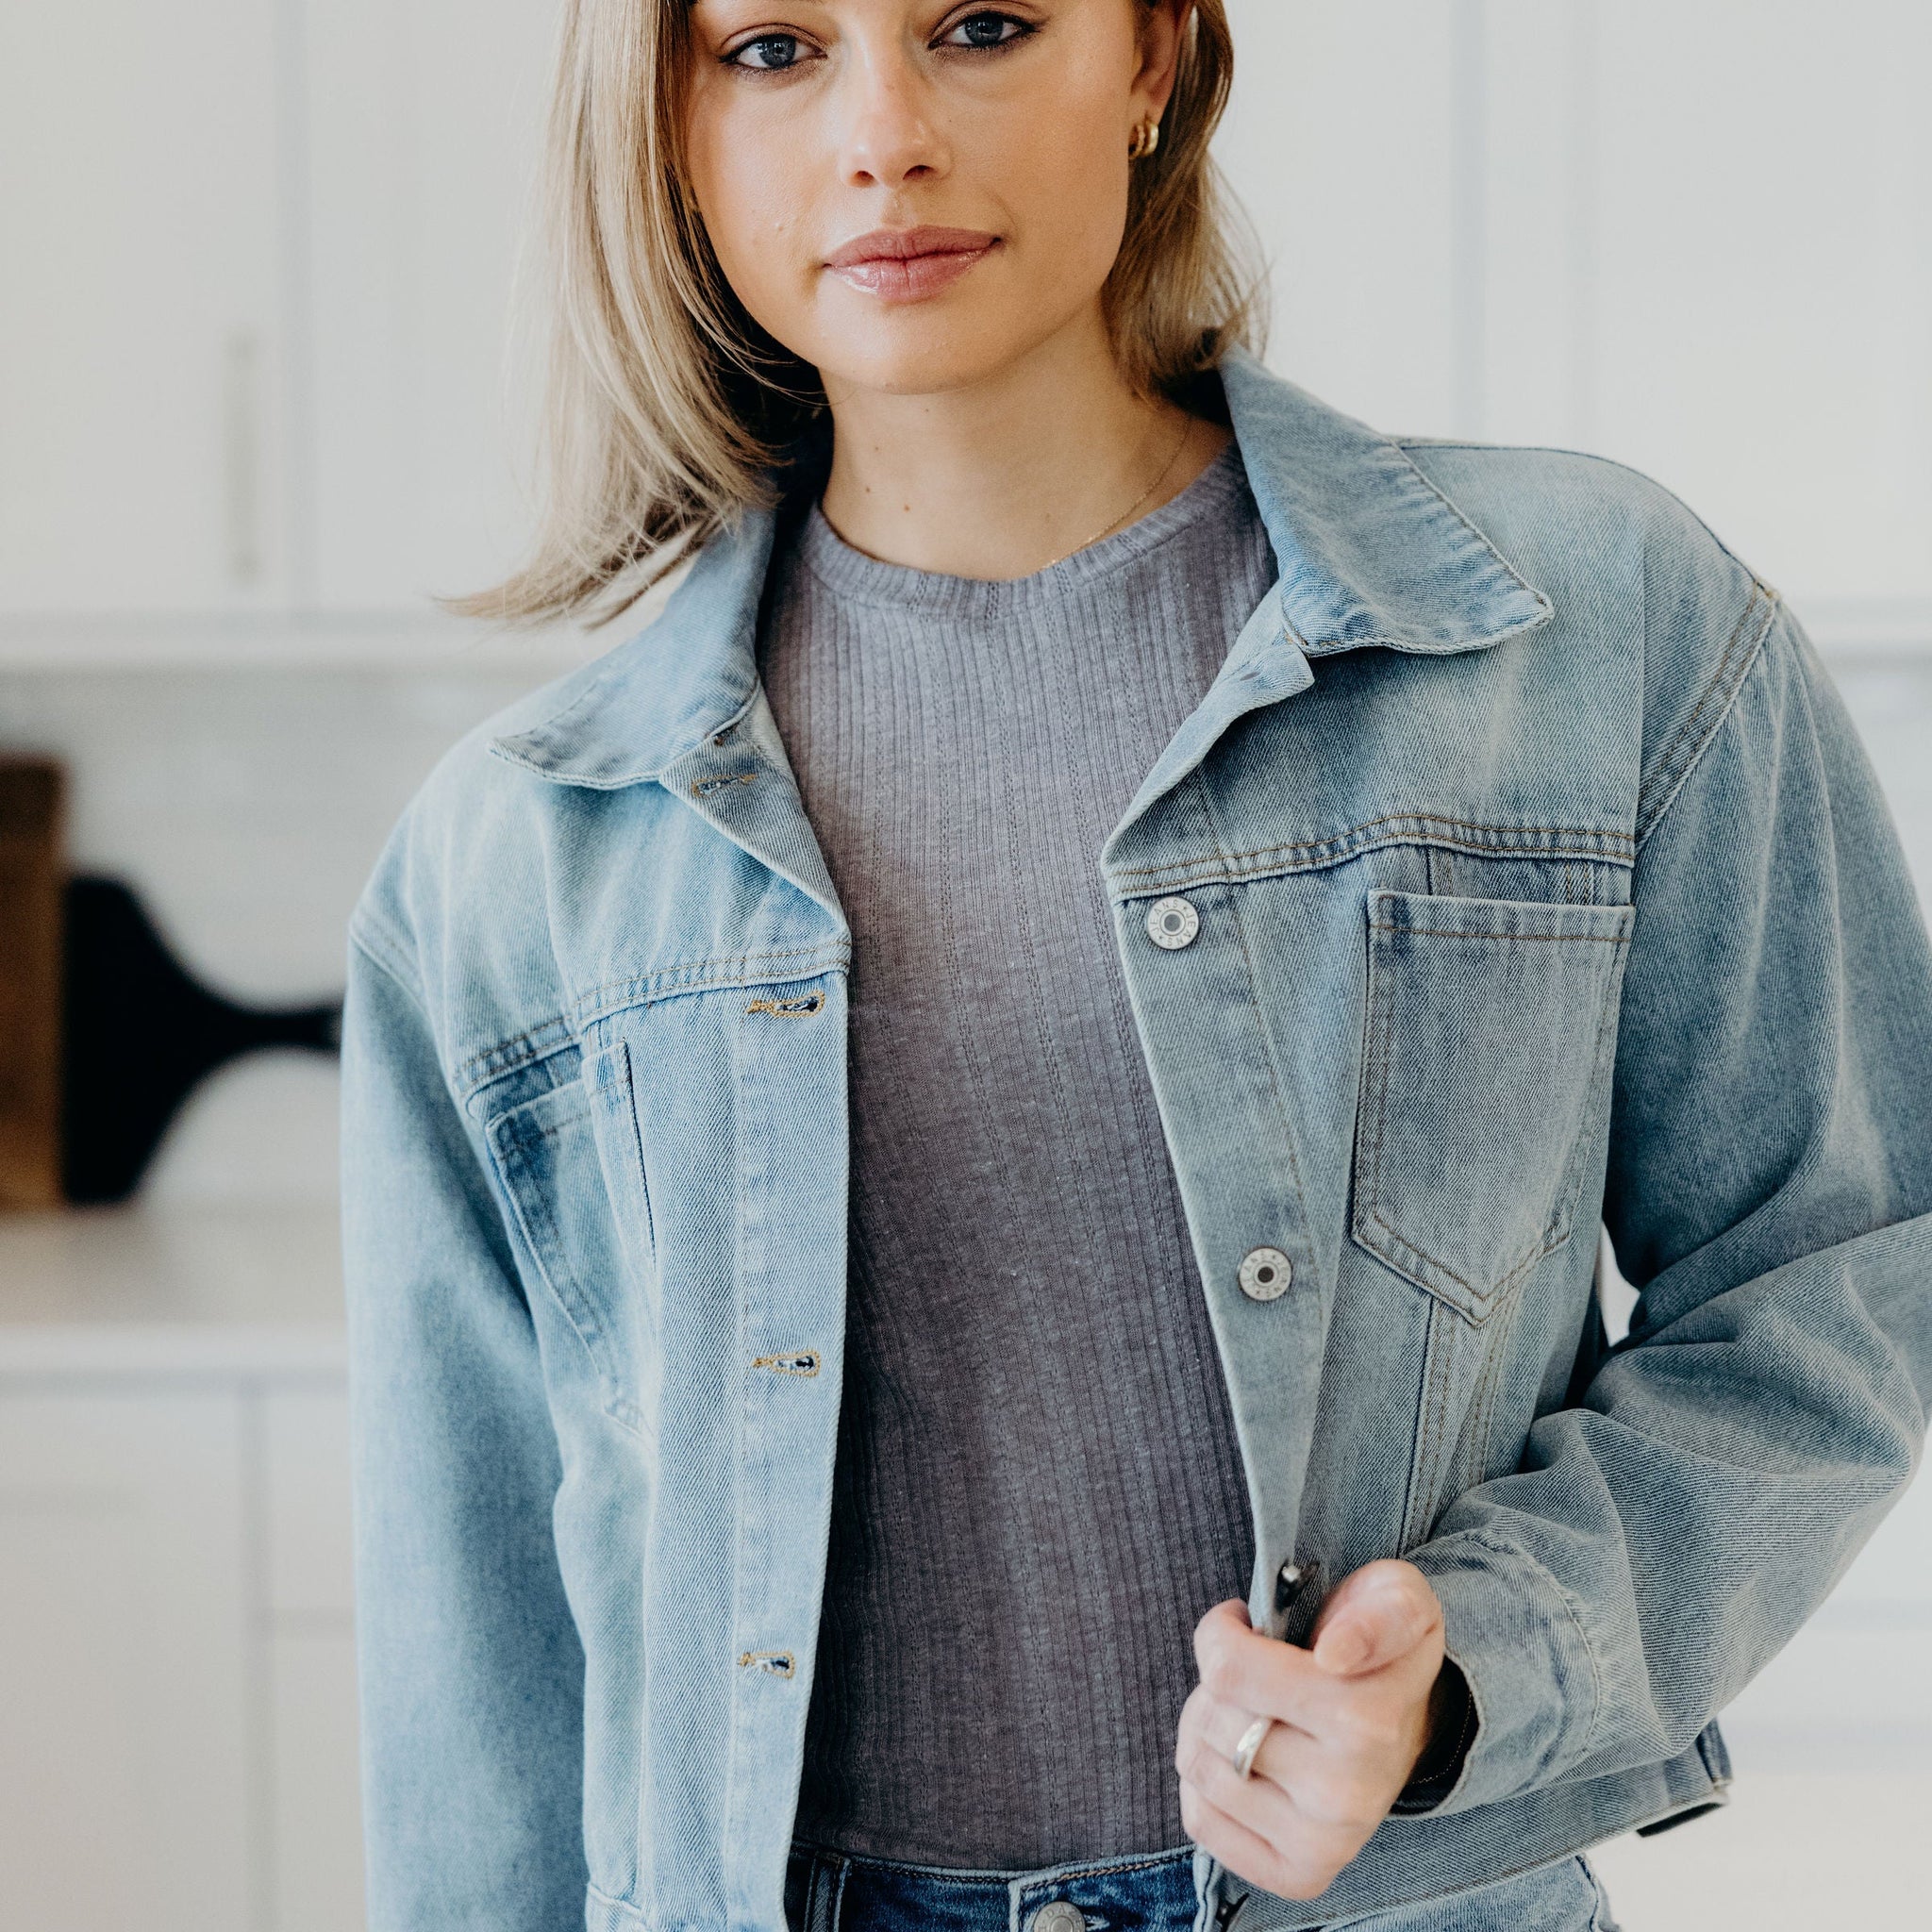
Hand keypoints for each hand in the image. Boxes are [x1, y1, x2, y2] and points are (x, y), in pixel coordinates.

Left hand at [1175, 1560, 1447, 1899]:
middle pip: (1210, 1716)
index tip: (1246, 1622)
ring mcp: (1324, 1842)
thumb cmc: (1381, 1650)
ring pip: (1199, 1765)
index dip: (1221, 1632)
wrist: (1409, 1724)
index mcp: (1367, 1718)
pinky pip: (1201, 1820)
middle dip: (1217, 1679)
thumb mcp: (1399, 1600)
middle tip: (1252, 1672)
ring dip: (1208, 1726)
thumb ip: (1379, 1613)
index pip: (1228, 1670)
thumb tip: (1336, 1652)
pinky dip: (1203, 1781)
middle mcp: (1347, 1793)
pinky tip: (1240, 1760)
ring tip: (1248, 1711)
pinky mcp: (1298, 1874)